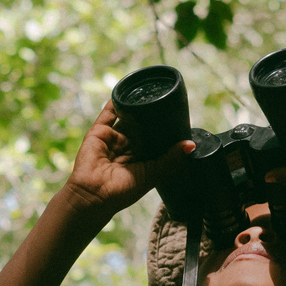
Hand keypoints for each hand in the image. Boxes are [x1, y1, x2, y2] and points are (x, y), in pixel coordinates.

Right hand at [61, 101, 192, 218]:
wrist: (94, 194)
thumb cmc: (122, 191)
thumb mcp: (152, 174)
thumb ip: (170, 159)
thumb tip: (191, 145)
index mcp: (140, 158)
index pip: (156, 139)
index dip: (165, 130)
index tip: (180, 118)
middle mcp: (127, 146)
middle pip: (142, 126)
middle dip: (152, 116)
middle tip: (167, 102)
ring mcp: (113, 138)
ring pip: (128, 117)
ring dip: (137, 106)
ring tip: (150, 93)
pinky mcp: (99, 131)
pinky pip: (108, 112)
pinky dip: (117, 100)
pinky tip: (127, 91)